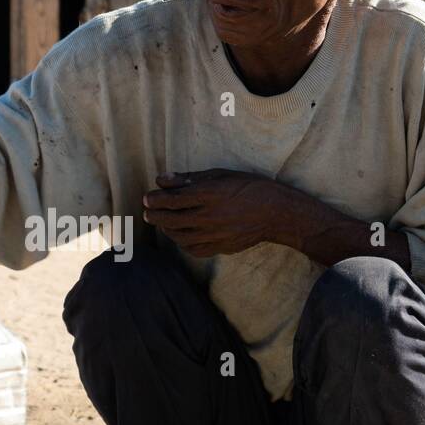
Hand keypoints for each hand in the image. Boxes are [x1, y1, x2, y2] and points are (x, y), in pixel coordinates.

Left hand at [142, 169, 289, 257]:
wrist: (277, 213)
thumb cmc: (250, 187)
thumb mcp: (221, 175)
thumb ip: (190, 178)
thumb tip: (163, 179)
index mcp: (209, 195)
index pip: (172, 199)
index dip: (155, 199)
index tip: (147, 197)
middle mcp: (209, 217)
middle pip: (171, 219)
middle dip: (154, 215)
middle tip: (147, 211)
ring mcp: (214, 235)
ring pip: (179, 236)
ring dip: (165, 229)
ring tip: (161, 223)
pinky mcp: (220, 247)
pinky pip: (193, 249)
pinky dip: (181, 243)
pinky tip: (179, 236)